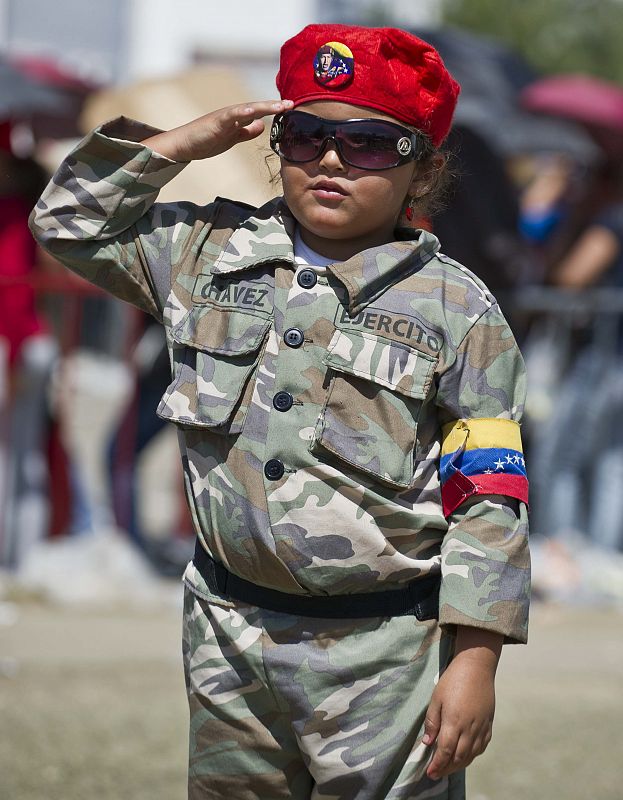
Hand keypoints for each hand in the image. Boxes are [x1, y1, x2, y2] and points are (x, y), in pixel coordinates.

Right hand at [140, 99, 292, 161]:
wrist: (185, 144)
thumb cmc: (207, 140)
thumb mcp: (233, 137)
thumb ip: (246, 131)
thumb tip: (262, 125)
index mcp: (238, 119)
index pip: (260, 113)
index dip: (275, 110)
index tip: (291, 108)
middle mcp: (233, 114)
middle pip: (257, 108)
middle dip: (274, 106)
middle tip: (291, 104)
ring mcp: (224, 117)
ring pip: (247, 109)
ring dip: (263, 106)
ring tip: (278, 105)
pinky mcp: (215, 122)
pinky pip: (230, 116)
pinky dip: (240, 113)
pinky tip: (251, 112)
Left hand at [423, 627, 501, 780]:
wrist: (476, 667)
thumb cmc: (453, 679)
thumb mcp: (436, 697)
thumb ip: (432, 721)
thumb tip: (428, 743)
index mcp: (454, 722)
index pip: (445, 752)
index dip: (437, 765)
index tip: (429, 773)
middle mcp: (470, 728)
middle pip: (459, 758)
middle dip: (447, 768)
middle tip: (436, 773)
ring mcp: (482, 727)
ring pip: (471, 755)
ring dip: (459, 764)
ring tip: (448, 767)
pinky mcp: (489, 724)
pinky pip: (482, 746)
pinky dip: (473, 755)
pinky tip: (466, 755)